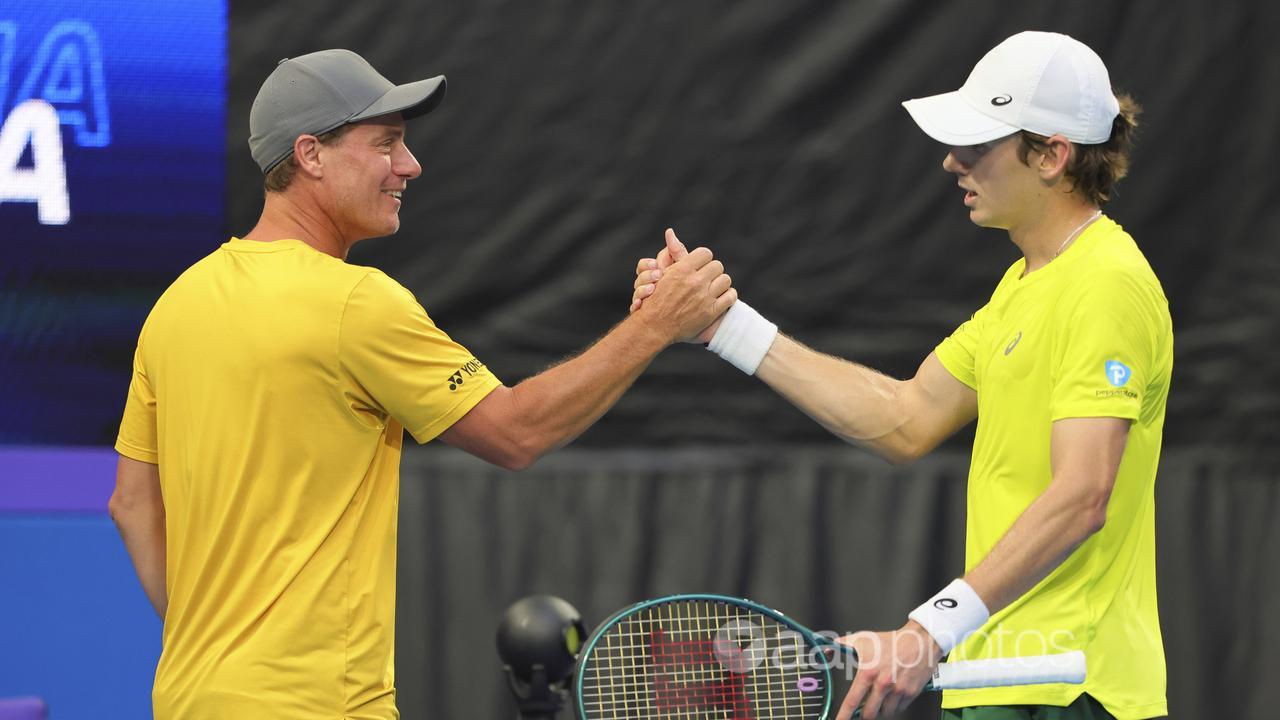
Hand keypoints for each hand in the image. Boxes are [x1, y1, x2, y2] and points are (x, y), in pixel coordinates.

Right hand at [631, 228, 729, 342]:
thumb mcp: (663, 272)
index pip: (705, 253)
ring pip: (726, 280)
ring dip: (721, 283)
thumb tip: (671, 232)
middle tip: (708, 277)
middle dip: (713, 271)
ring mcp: (704, 298)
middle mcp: (694, 282)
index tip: (701, 265)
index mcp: (682, 270)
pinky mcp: (711, 312)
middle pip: (717, 266)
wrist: (655, 327)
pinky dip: (728, 296)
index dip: (704, 259)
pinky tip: (721, 298)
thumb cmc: (657, 298)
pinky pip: (730, 297)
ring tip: (714, 288)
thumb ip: (672, 252)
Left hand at [835, 621, 942, 719]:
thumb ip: (842, 644)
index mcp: (868, 672)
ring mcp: (898, 690)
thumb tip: (828, 648)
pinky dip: (894, 707)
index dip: (844, 715)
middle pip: (869, 714)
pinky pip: (899, 709)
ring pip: (885, 713)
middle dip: (863, 715)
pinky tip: (892, 697)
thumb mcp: (863, 639)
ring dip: (879, 711)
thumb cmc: (892, 641)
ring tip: (878, 702)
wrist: (919, 641)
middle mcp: (883, 684)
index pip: (852, 701)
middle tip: (862, 711)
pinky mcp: (911, 693)